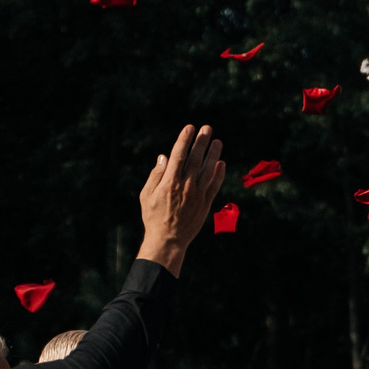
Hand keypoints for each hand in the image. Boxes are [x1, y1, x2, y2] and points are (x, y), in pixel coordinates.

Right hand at [135, 125, 228, 274]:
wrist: (168, 239)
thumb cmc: (153, 217)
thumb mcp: (147, 195)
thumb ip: (156, 175)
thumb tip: (164, 157)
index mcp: (169, 181)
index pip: (179, 155)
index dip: (184, 140)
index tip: (189, 128)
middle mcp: (185, 185)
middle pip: (195, 159)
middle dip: (201, 142)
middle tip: (207, 128)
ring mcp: (197, 194)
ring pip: (208, 170)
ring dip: (213, 154)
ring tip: (217, 142)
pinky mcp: (205, 203)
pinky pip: (214, 185)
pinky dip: (219, 174)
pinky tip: (221, 163)